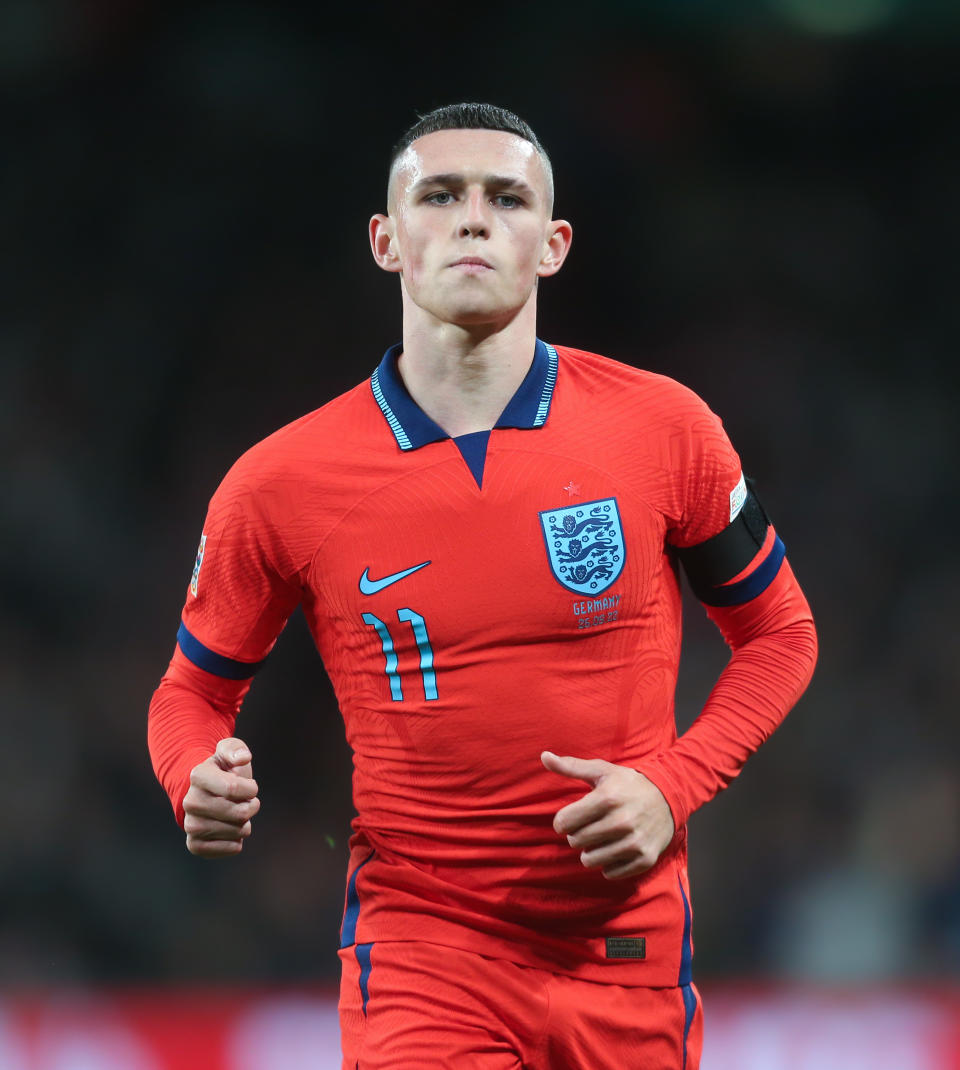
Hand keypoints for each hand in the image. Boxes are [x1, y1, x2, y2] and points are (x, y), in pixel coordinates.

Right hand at [183, 737, 259, 857]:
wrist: (206, 793)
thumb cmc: (224, 770)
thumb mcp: (229, 751)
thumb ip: (236, 749)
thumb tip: (243, 758)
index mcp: (198, 776)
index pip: (234, 788)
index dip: (251, 789)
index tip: (249, 787)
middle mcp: (190, 802)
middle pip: (240, 813)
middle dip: (251, 807)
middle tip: (245, 802)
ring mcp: (190, 825)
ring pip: (238, 832)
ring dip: (244, 823)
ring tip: (235, 814)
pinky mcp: (195, 845)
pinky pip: (229, 849)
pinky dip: (237, 841)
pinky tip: (231, 830)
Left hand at [541, 751, 674, 879]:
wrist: (669, 796)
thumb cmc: (628, 783)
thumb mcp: (601, 770)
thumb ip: (570, 766)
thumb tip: (544, 756)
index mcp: (607, 798)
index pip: (564, 822)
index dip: (563, 821)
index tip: (571, 818)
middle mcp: (621, 821)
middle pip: (575, 842)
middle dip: (577, 835)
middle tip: (589, 826)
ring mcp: (634, 842)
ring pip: (589, 860)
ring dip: (590, 851)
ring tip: (600, 838)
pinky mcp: (644, 858)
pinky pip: (609, 872)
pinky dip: (608, 863)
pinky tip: (615, 848)